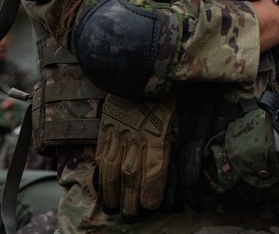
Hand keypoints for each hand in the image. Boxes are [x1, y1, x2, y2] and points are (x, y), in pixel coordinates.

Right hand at [95, 93, 175, 217]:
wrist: (140, 65)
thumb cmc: (166, 95)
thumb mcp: (178, 117)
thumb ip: (173, 141)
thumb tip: (176, 165)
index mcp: (159, 131)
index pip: (156, 166)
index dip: (152, 188)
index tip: (151, 204)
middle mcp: (138, 134)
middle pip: (132, 173)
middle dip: (131, 197)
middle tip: (132, 213)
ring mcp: (119, 131)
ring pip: (112, 167)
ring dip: (112, 190)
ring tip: (114, 206)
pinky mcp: (106, 126)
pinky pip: (101, 152)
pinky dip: (101, 172)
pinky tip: (103, 185)